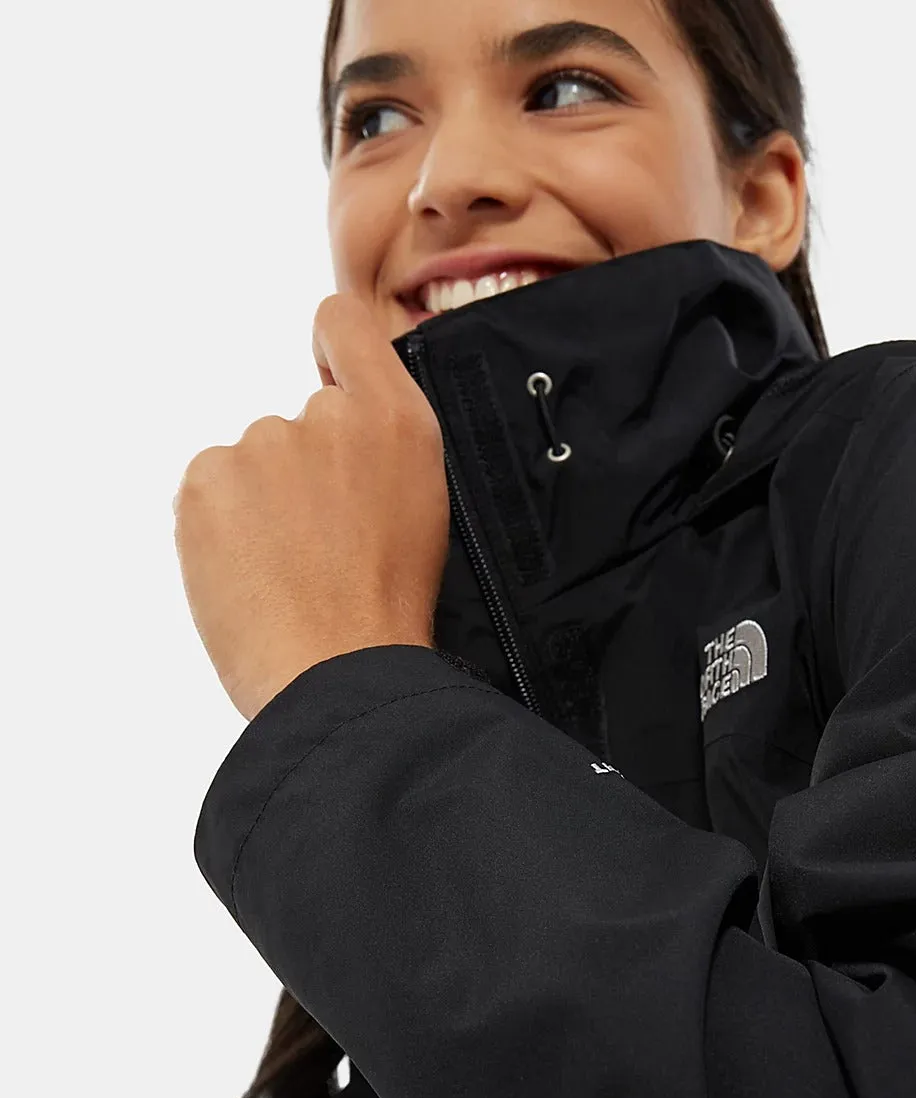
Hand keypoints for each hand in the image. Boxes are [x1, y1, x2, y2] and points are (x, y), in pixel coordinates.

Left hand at [174, 293, 449, 720]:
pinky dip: (224, 529)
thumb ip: (381, 448)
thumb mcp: (423, 511)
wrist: (339, 669)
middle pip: (298, 423)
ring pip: (252, 465)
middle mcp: (327, 416)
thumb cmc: (386, 609)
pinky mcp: (206, 481)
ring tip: (291, 568)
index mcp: (396, 421)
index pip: (345, 325)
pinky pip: (211, 493)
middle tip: (325, 541)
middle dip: (305, 473)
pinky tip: (255, 571)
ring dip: (262, 506)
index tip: (327, 375)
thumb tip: (340, 427)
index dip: (333, 347)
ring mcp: (262, 445)